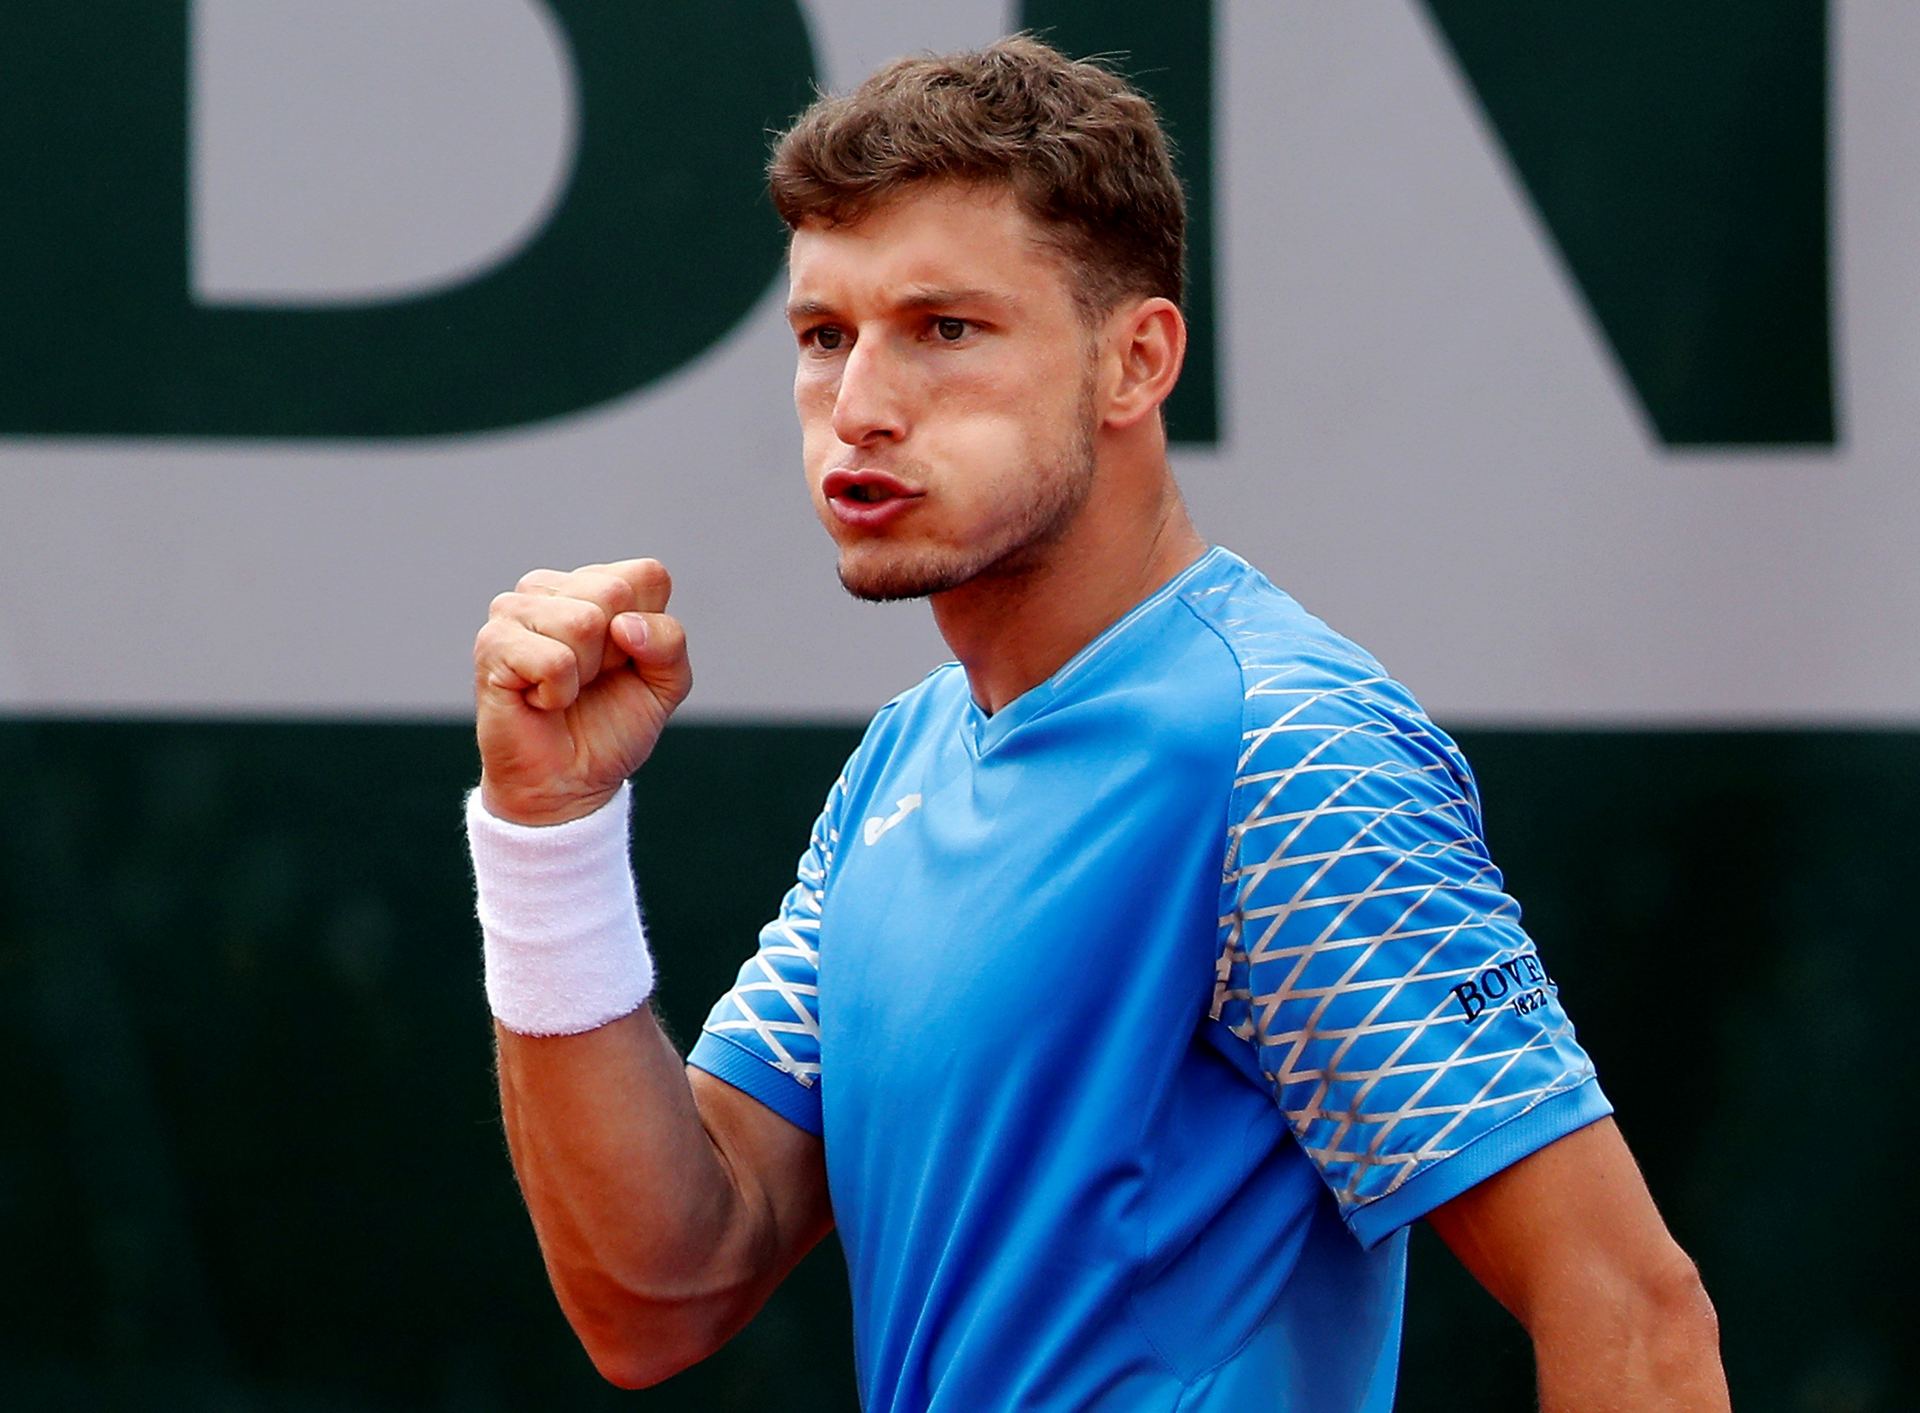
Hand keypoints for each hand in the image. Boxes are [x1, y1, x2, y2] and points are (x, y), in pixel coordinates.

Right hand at [474, 559, 691, 825]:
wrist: (569, 782)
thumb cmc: (611, 726)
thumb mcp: (665, 683)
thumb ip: (668, 643)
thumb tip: (624, 625)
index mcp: (596, 584)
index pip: (647, 576)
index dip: (649, 632)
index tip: (625, 662)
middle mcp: (551, 587)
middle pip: (614, 593)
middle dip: (616, 653)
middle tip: (591, 680)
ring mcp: (515, 610)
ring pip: (583, 622)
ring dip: (584, 673)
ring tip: (564, 689)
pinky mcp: (492, 643)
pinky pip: (554, 660)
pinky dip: (558, 693)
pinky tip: (539, 700)